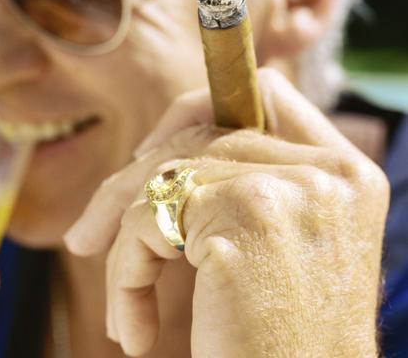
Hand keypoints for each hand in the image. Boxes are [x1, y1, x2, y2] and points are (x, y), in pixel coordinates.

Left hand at [65, 69, 388, 356]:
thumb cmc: (277, 344)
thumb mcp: (273, 253)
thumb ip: (239, 191)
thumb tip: (151, 158)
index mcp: (343, 174)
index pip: (264, 95)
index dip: (196, 111)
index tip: (147, 154)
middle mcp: (329, 172)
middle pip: (196, 136)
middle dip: (127, 184)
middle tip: (86, 235)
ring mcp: (293, 188)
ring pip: (163, 177)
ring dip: (123, 242)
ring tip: (122, 304)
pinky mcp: (247, 217)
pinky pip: (148, 222)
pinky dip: (126, 276)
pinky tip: (135, 330)